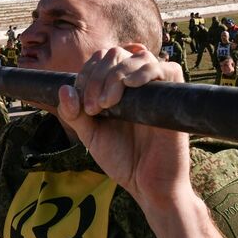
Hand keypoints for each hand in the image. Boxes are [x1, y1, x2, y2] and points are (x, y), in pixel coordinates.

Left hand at [57, 45, 189, 209]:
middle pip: (116, 53)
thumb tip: (63, 89)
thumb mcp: (90, 135)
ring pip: (139, 56)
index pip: (99, 61)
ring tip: (107, 103)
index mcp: (115, 88)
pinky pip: (167, 68)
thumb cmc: (121, 159)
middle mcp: (135, 84)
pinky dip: (146, 71)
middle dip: (97, 76)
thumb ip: (74, 114)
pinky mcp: (173, 97)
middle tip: (93, 108)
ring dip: (116, 75)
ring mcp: (155, 88)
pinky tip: (131, 86)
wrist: (146, 184)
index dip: (86, 76)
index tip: (82, 107)